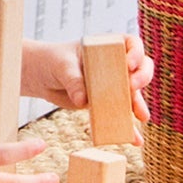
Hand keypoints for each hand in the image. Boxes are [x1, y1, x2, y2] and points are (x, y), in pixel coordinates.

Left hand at [24, 34, 154, 127]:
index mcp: (106, 46)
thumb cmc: (52, 61)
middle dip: (141, 78)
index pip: (131, 44)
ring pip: (133, 94)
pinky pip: (120, 114)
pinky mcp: (106, 103)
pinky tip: (134, 139)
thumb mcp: (61, 66)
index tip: (129, 64)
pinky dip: (128, 127)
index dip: (136, 52)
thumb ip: (73, 80)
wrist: (41, 77)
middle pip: (139, 69)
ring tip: (142, 117)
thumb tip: (83, 100)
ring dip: (139, 105)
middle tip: (133, 87)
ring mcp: (112, 84)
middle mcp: (114, 64)